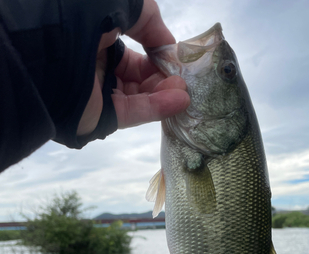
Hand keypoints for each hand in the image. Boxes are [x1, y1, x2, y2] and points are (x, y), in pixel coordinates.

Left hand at [77, 0, 189, 135]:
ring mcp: (96, 93)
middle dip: (162, 75)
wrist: (52, 48)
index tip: (176, 56)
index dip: (155, 51)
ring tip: (185, 90)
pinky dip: (157, 107)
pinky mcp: (99, 117)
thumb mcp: (121, 2)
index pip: (131, 49)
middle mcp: (94, 64)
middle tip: (184, 77)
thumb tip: (169, 44)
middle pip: (136, 74)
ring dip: (164, 92)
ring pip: (137, 95)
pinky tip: (179, 100)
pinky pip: (132, 112)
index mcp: (93, 36)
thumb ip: (148, 18)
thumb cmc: (82, 16)